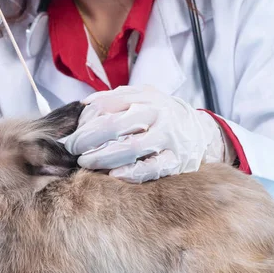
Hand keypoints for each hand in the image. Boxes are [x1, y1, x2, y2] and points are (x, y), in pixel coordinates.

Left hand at [64, 86, 232, 182]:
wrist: (201, 132)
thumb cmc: (161, 115)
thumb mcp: (143, 97)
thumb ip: (115, 98)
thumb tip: (84, 104)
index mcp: (145, 97)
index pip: (106, 105)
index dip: (84, 121)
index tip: (72, 134)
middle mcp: (157, 114)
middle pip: (113, 124)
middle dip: (86, 139)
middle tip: (73, 150)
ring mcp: (168, 137)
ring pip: (130, 147)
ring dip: (102, 157)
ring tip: (86, 163)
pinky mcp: (176, 160)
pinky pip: (150, 169)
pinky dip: (130, 173)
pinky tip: (113, 175)